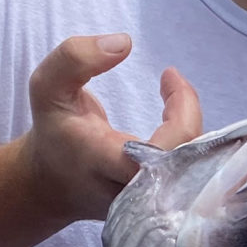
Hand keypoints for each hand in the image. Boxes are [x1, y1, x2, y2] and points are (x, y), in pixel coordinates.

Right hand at [20, 34, 203, 226]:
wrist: (53, 184)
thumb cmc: (55, 131)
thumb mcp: (47, 87)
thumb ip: (75, 58)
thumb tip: (125, 43)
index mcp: (107, 162)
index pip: (164, 147)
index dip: (182, 108)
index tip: (168, 75)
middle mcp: (134, 190)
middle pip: (192, 161)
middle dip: (192, 116)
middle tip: (173, 84)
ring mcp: (152, 203)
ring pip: (199, 170)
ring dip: (195, 126)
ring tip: (175, 96)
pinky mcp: (163, 203)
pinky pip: (194, 174)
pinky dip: (194, 141)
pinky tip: (177, 116)